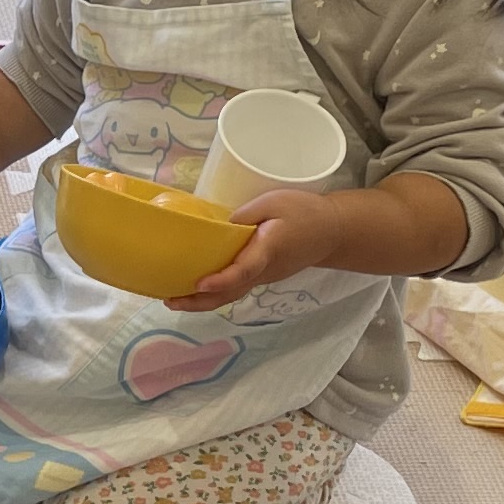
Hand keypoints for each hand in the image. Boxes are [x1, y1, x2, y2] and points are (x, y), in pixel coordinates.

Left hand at [165, 183, 346, 311]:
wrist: (333, 232)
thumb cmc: (305, 212)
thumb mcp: (274, 202)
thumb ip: (246, 214)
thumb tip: (219, 228)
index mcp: (268, 251)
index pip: (243, 270)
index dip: (221, 280)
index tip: (200, 284)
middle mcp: (264, 271)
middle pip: (230, 293)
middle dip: (199, 301)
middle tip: (169, 300)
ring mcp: (263, 277)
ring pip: (231, 294)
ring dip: (203, 300)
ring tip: (173, 297)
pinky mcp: (262, 276)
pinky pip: (235, 288)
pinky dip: (214, 292)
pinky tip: (194, 286)